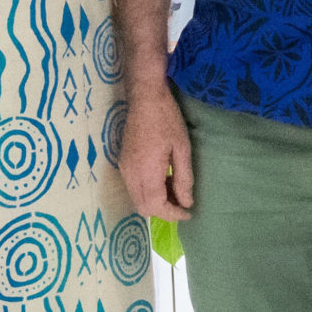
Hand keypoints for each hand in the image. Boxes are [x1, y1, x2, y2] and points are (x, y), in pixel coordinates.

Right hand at [121, 86, 194, 221]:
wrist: (144, 97)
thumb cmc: (167, 119)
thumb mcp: (182, 149)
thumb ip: (183, 178)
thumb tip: (186, 202)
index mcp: (146, 171)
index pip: (156, 206)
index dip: (173, 214)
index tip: (188, 212)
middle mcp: (130, 174)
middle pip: (143, 207)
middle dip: (163, 210)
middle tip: (182, 202)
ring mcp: (124, 168)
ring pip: (137, 198)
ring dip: (155, 201)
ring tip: (175, 189)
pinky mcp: (122, 162)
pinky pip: (133, 187)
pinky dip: (148, 191)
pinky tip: (163, 178)